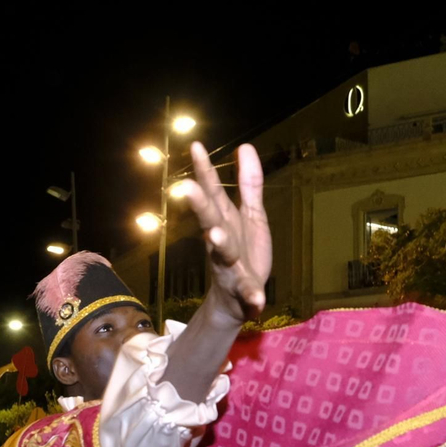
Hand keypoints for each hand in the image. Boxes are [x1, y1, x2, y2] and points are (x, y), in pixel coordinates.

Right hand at [176, 142, 271, 322]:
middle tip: (186, 187)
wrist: (238, 300)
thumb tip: (245, 146)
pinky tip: (258, 301)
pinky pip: (247, 293)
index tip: (196, 147)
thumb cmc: (243, 251)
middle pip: (209, 219)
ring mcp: (230, 266)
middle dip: (199, 204)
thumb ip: (249, 184)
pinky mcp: (243, 290)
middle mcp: (221, 240)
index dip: (205, 170)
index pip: (212, 192)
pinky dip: (251, 296)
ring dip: (218, 244)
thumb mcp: (251, 214)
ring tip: (214, 235)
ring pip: (222, 253)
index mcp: (224, 220)